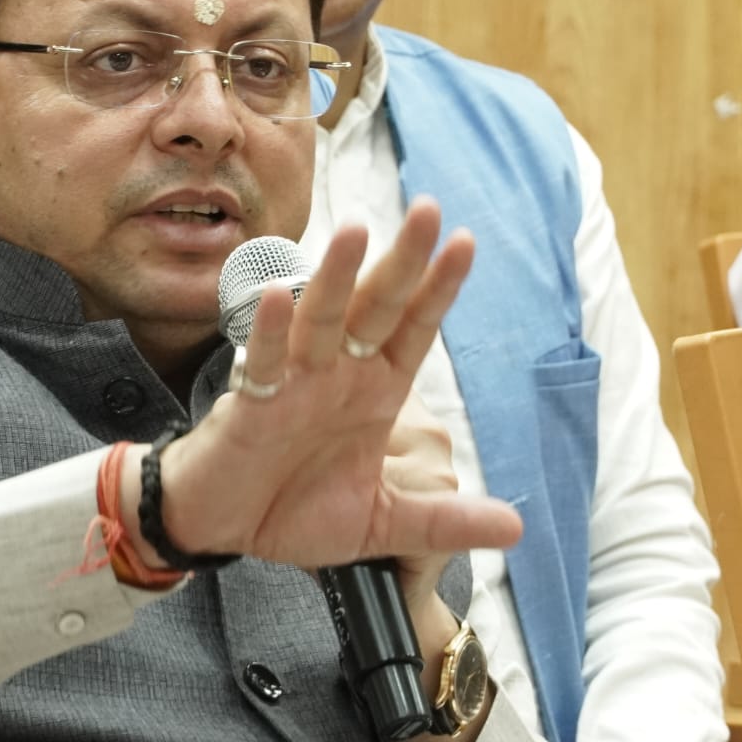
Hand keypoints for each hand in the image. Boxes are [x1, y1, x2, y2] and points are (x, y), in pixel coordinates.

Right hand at [147, 197, 521, 571]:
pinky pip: (262, 361)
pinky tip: (279, 298)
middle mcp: (338, 377)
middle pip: (375, 309)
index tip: (466, 243)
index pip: (413, 331)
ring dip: (337, 277)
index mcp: (374, 394)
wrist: (225, 527)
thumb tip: (516, 529)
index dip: (438, 291)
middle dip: (402, 263)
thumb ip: (444, 521)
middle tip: (428, 212)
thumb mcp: (384, 524)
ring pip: (320, 321)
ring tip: (357, 232)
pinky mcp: (251, 404)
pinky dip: (269, 332)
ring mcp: (294, 384)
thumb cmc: (294, 510)